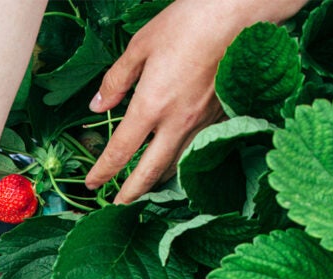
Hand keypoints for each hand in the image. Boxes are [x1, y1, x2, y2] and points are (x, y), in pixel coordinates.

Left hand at [84, 0, 305, 202]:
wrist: (240, 13)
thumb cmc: (189, 22)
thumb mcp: (140, 45)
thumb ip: (116, 80)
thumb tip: (97, 106)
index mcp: (151, 105)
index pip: (120, 151)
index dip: (103, 171)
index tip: (92, 183)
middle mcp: (178, 121)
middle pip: (151, 170)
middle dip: (133, 192)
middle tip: (119, 206)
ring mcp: (204, 120)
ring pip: (179, 162)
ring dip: (160, 180)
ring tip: (147, 188)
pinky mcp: (223, 114)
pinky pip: (200, 146)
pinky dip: (187, 159)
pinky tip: (181, 159)